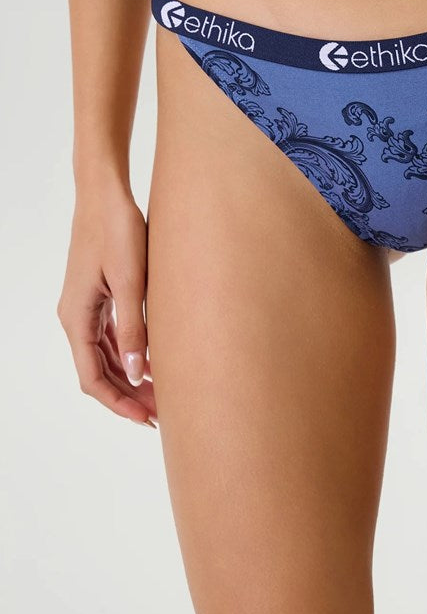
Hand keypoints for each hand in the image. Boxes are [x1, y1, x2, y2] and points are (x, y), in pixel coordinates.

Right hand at [57, 186, 156, 427]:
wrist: (107, 194)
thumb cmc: (118, 230)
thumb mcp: (132, 282)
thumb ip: (134, 329)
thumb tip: (137, 374)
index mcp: (77, 317)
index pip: (93, 377)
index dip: (119, 403)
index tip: (146, 419)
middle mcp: (76, 316)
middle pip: (99, 371)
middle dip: (128, 396)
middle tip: (163, 414)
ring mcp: (87, 306)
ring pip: (106, 356)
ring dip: (131, 377)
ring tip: (163, 394)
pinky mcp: (100, 295)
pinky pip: (111, 336)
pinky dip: (131, 354)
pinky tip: (155, 362)